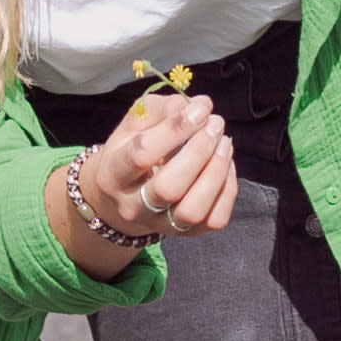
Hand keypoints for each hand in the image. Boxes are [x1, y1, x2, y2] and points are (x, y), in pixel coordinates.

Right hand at [78, 92, 237, 261]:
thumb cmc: (132, 149)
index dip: (175, 129)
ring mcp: (160, 224)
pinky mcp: (186, 234)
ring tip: (224, 143)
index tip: (200, 110)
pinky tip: (225, 166)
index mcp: (113, 174)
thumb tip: (201, 106)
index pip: (142, 154)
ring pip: (192, 210)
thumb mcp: (136, 123)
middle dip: (199, 152)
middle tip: (215, 124)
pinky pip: (214, 220)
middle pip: (168, 187)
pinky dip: (227, 191)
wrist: (125, 196)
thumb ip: (164, 109)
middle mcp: (132, 206)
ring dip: (216, 172)